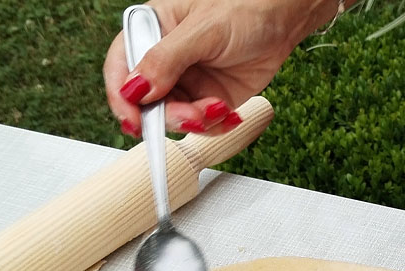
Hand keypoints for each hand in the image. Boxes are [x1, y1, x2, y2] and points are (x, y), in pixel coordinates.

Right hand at [104, 0, 333, 136]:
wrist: (283, 19)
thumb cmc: (243, 7)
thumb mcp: (202, 31)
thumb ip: (166, 60)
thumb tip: (135, 90)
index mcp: (151, 31)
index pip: (121, 67)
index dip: (121, 98)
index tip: (133, 123)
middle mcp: (165, 60)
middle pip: (147, 102)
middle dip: (170, 116)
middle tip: (193, 116)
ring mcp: (187, 81)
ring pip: (174, 117)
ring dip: (196, 121)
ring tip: (220, 108)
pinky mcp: (209, 98)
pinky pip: (201, 123)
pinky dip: (214, 126)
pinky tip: (229, 115)